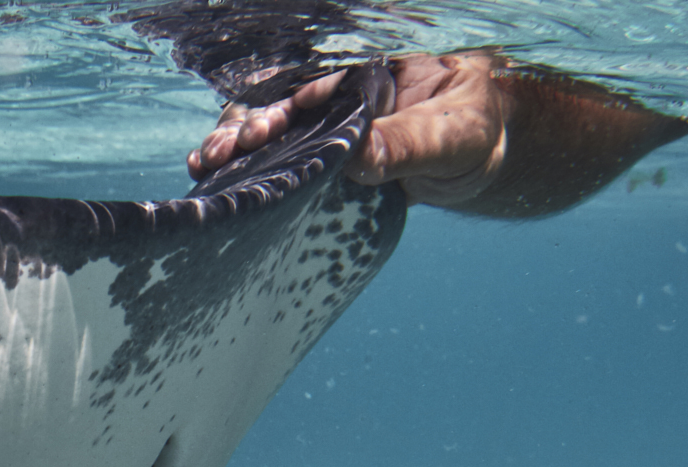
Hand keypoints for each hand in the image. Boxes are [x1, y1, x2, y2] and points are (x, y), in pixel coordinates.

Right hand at [187, 54, 513, 209]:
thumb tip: (358, 159)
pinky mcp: (315, 155)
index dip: (282, 102)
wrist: (479, 159)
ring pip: (266, 125)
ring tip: (208, 164)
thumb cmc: (476, 130)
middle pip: (277, 97)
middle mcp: (337, 89)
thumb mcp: (454, 134)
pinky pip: (274, 155)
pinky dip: (243, 166)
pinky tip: (212, 179)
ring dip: (232, 142)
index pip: (315, 77)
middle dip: (245, 122)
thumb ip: (410, 144)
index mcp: (368, 66)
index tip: (263, 130)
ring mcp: (322, 123)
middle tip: (226, 152)